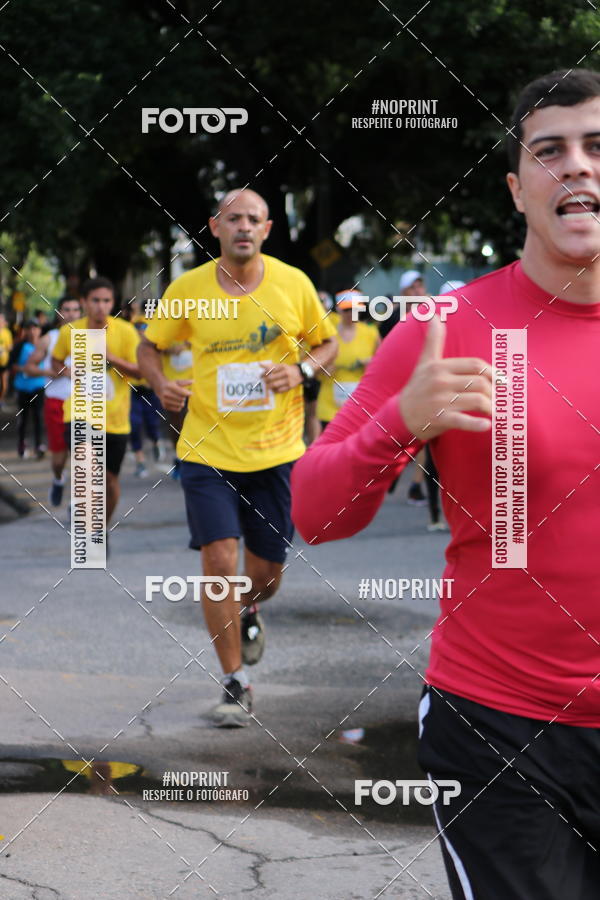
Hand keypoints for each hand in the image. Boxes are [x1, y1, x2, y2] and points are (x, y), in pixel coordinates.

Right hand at [157, 379, 192, 411]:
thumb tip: (193, 381)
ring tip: (179, 399)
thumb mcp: (177, 382)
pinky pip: (177, 409)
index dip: (188, 393)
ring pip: (180, 405)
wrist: (160, 389)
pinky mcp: (165, 406)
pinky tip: (177, 402)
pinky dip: (179, 406)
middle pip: (182, 399)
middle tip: (183, 395)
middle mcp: (166, 394)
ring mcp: (165, 401)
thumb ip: (185, 382)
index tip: (191, 393)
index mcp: (169, 386)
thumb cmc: (171, 385)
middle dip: (184, 397)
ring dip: (182, 402)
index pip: (182, 392)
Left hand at [259, 362, 302, 392]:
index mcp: (282, 367)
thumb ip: (270, 365)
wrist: (299, 373)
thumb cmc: (287, 369)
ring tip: (266, 386)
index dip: (264, 374)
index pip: (270, 370)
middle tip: (262, 382)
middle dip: (265, 381)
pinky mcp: (290, 387)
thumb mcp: (280, 365)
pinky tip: (273, 389)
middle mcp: (285, 373)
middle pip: (271, 378)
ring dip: (269, 386)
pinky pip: (280, 390)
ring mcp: (288, 380)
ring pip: (275, 385)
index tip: (260, 376)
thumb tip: (259, 364)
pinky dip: (274, 390)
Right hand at [398, 316, 492, 438]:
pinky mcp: (439, 419)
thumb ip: (433, 340)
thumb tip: (434, 315)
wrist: (399, 416)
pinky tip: (487, 426)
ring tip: (495, 412)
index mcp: (440, 366)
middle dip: (494, 392)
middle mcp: (440, 382)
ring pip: (477, 401)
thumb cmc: (417, 388)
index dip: (493, 373)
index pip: (475, 365)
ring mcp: (440, 401)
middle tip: (501, 399)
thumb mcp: (424, 362)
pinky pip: (463, 421)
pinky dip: (477, 425)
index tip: (502, 381)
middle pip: (480, 383)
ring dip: (491, 407)